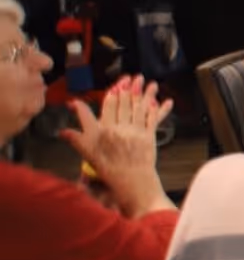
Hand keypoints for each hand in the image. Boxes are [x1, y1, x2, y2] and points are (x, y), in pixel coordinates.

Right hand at [60, 76, 172, 215]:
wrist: (129, 181)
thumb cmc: (107, 168)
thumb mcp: (86, 152)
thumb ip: (76, 138)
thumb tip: (62, 131)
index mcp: (104, 129)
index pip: (109, 106)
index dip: (115, 92)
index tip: (119, 83)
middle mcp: (121, 127)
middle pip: (126, 103)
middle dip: (131, 89)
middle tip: (136, 77)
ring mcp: (137, 131)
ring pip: (141, 108)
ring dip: (147, 94)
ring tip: (151, 84)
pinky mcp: (150, 137)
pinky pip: (154, 119)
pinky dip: (160, 109)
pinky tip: (165, 101)